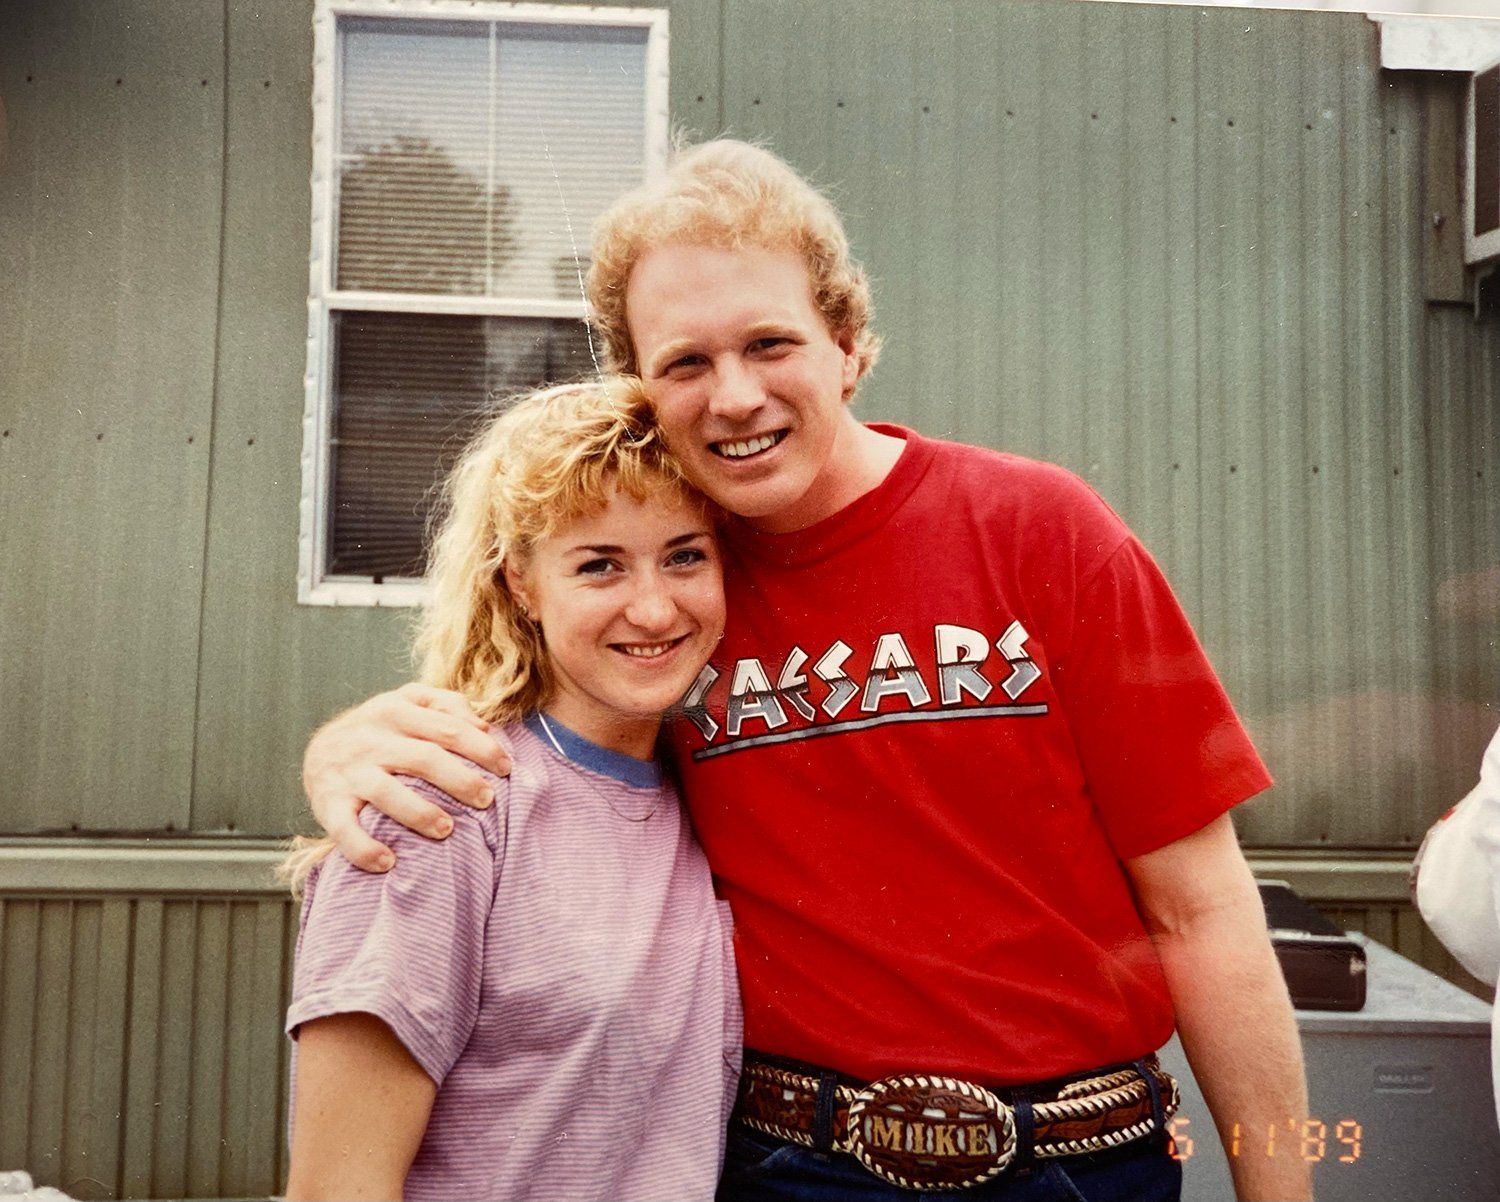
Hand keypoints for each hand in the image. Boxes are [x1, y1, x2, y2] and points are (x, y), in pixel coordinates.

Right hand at [303, 683, 511, 871]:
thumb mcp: (409, 702)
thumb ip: (447, 706)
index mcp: (395, 711)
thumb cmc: (382, 729)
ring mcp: (348, 773)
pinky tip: (388, 862)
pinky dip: (364, 848)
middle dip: (460, 780)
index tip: (506, 768)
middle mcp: (371, 739)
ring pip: (386, 793)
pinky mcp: (328, 804)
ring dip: (420, 813)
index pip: (447, 728)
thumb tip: (485, 726)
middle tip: (487, 799)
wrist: (318, 750)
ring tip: (447, 829)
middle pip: (423, 758)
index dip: (481, 748)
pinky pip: (344, 830)